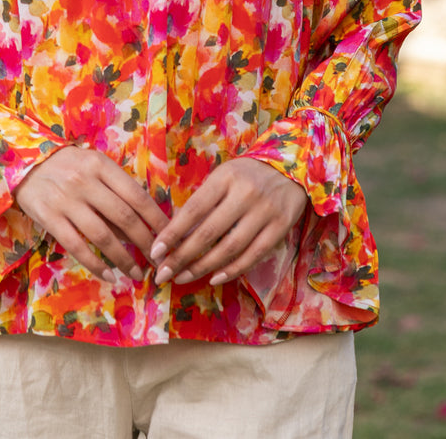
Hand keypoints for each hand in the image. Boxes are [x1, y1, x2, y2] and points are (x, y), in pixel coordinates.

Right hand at [14, 146, 168, 281]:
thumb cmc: (67, 165)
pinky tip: (109, 275)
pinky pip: (77, 246)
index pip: (136, 195)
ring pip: (103, 235)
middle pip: (124, 217)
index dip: (156, 219)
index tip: (169, 237)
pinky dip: (96, 264)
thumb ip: (115, 190)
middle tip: (158, 261)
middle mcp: (85, 182)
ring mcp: (66, 201)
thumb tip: (143, 223)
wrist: (24, 163)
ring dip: (124, 258)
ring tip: (137, 273)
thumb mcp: (93, 166)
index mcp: (101, 165)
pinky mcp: (50, 218)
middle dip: (145, 243)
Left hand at [149, 157, 308, 287]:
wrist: (291, 167)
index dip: (173, 233)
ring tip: (183, 278)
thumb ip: (203, 200)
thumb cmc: (246, 175)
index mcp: (225, 177)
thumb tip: (174, 233)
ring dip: (203, 267)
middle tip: (163, 273)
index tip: (155, 252)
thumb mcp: (222, 176)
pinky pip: (253, 255)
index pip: (194, 210)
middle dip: (182, 256)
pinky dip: (232, 270)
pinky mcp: (280, 227)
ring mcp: (264, 212)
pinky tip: (214, 278)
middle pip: (209, 232)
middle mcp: (245, 194)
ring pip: (230, 248)